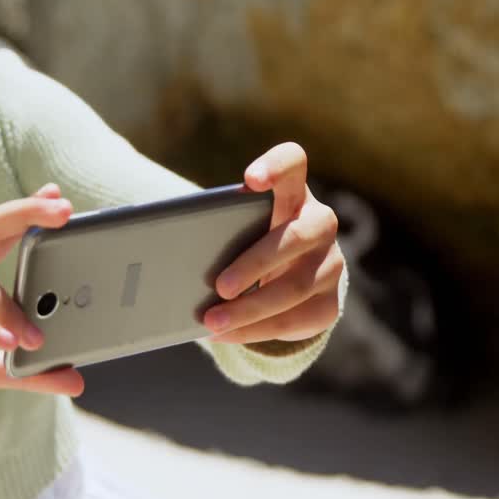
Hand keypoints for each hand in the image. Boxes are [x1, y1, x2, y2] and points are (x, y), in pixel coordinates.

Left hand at [204, 143, 344, 344]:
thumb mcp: (236, 229)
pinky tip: (226, 334)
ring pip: (296, 287)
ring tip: (211, 322)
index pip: (294, 163)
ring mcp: (331, 264)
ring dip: (250, 308)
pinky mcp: (330, 303)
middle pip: (296, 236)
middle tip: (219, 286)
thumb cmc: (247, 245)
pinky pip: (295, 319)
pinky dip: (256, 330)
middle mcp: (320, 223)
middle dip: (255, 263)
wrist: (284, 284)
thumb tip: (166, 252)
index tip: (250, 180)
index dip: (276, 166)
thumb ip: (214, 228)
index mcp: (292, 192)